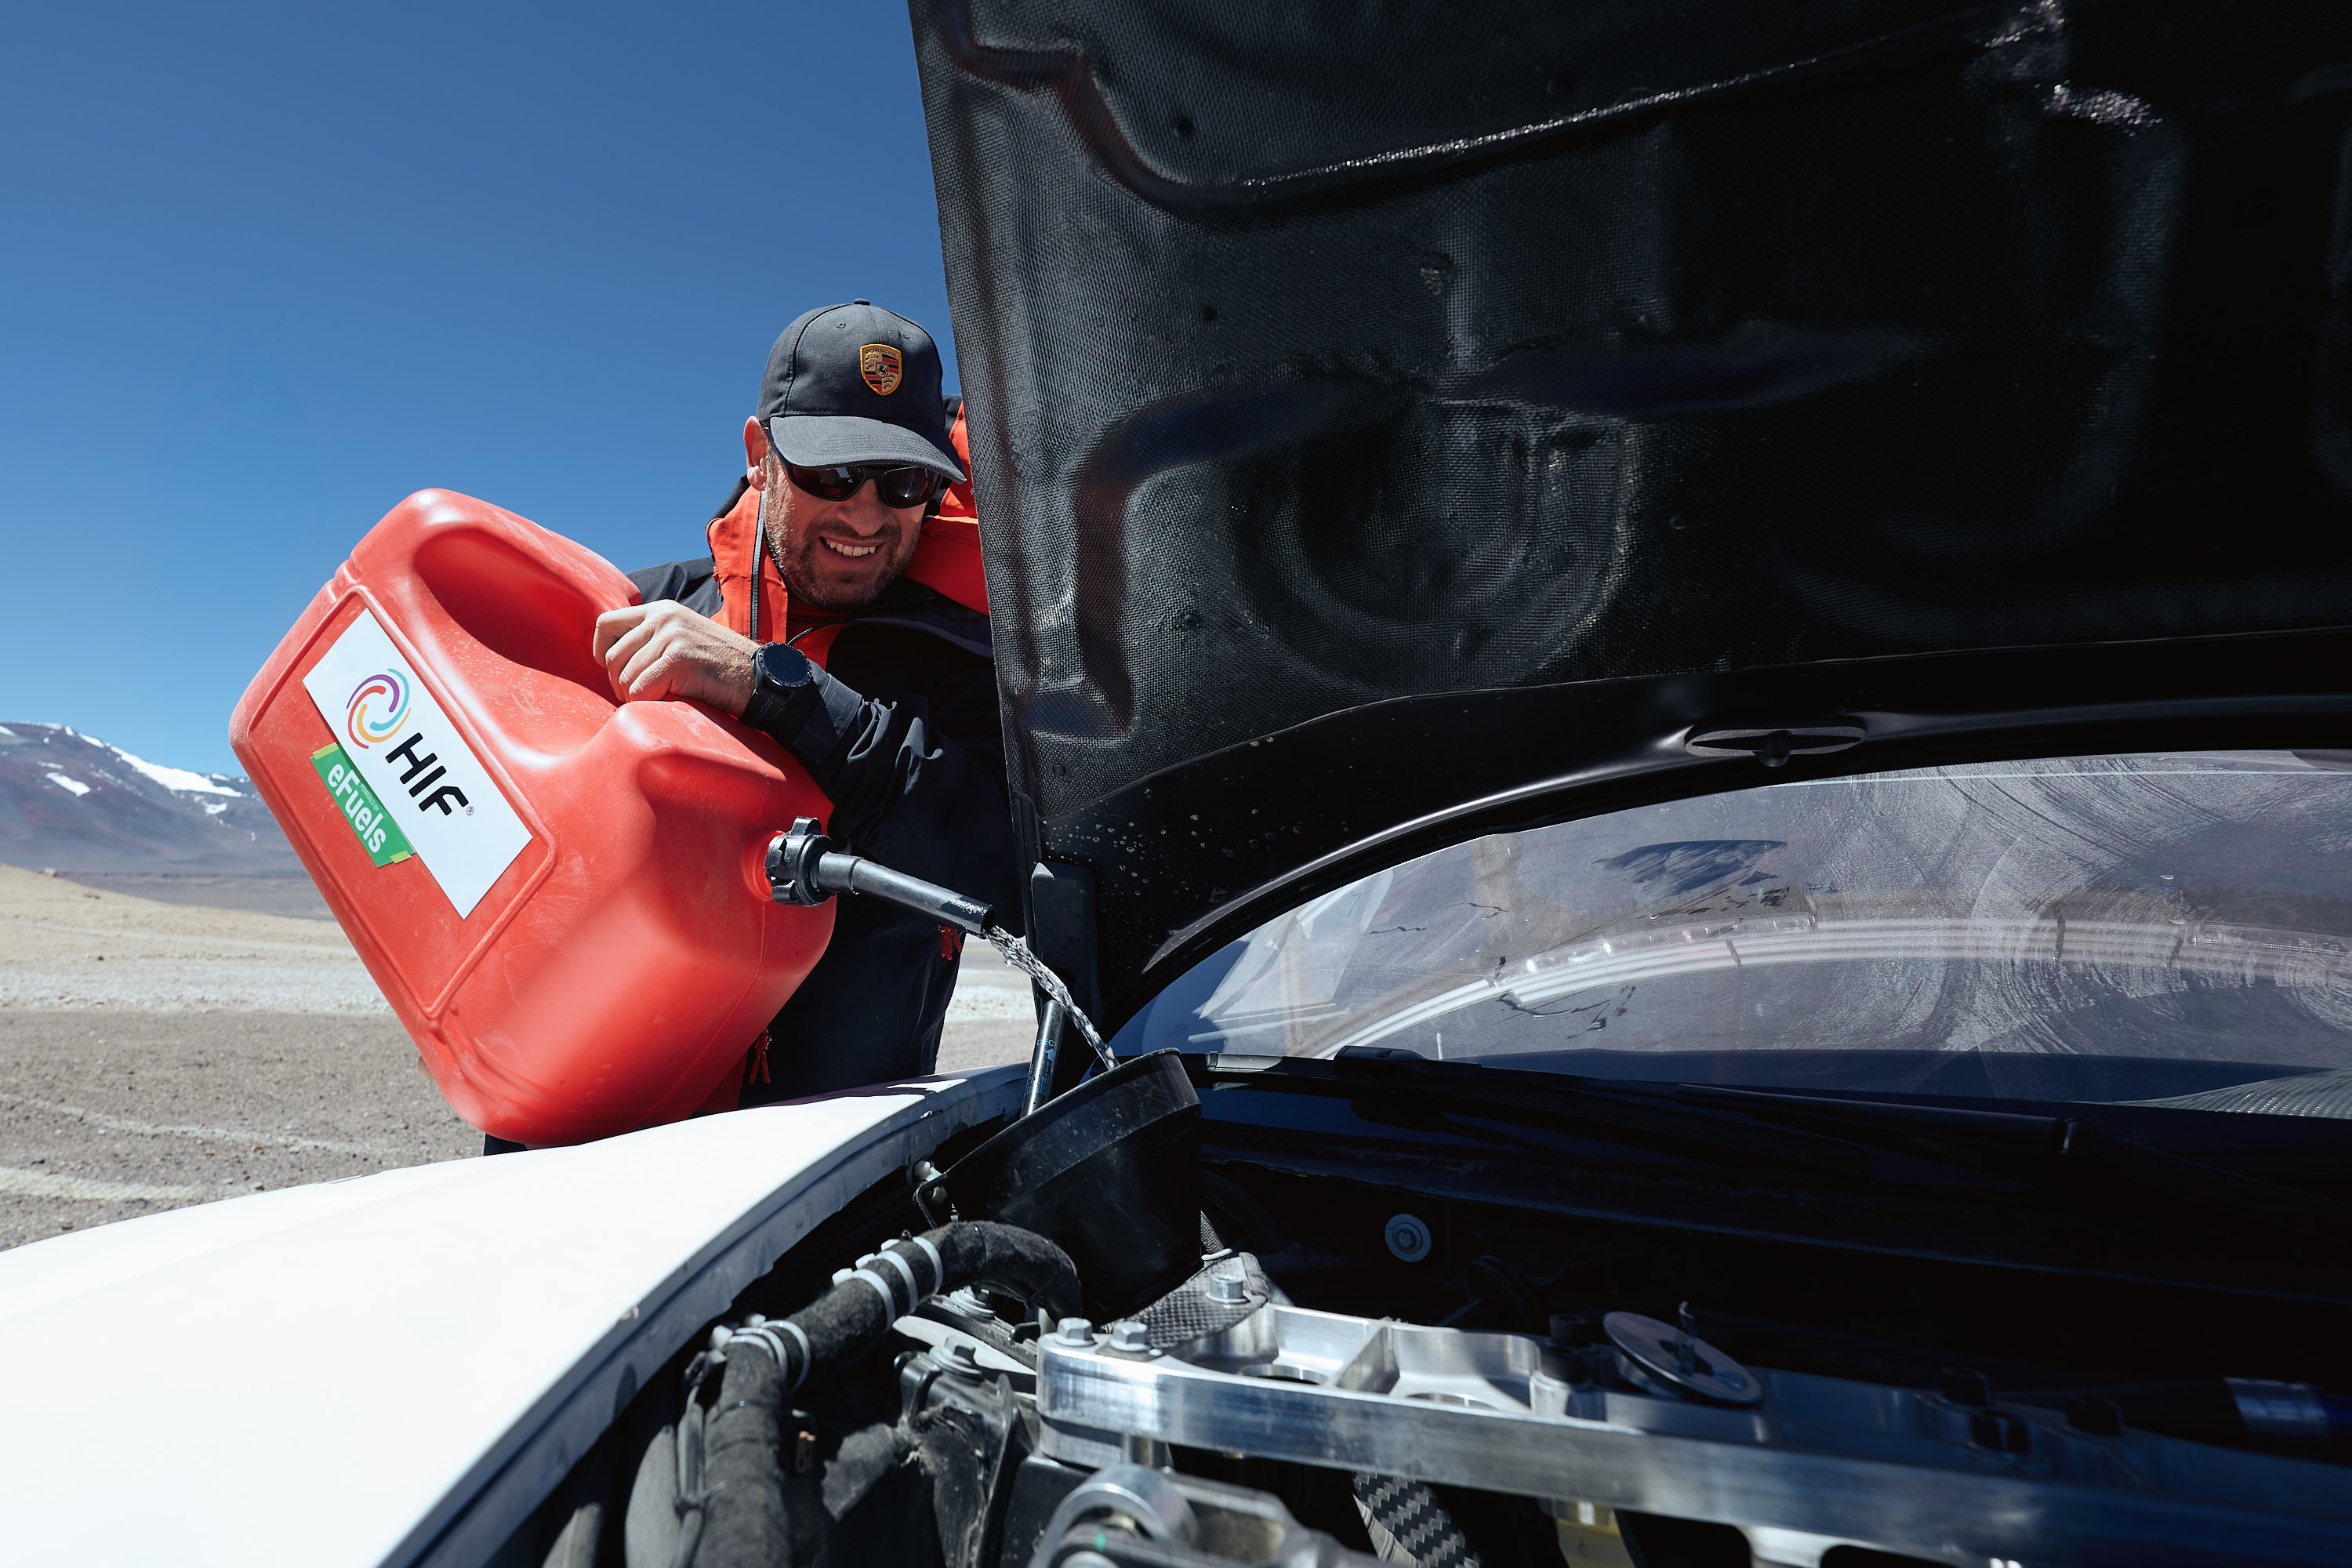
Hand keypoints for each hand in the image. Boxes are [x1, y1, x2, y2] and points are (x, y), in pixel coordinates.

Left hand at [591, 602, 756, 715]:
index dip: (602, 652)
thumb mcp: (685, 639)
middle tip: (643, 696)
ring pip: (624, 678)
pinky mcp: (679, 659)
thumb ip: (653, 639)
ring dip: (636, 698)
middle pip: (611, 657)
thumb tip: (611, 658)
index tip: (617, 671)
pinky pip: (640, 691)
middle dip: (620, 685)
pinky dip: (650, 705)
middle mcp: (663, 617)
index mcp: (662, 609)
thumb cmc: (723, 668)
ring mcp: (672, 636)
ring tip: (662, 699)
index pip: (605, 623)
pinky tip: (671, 702)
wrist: (762, 678)